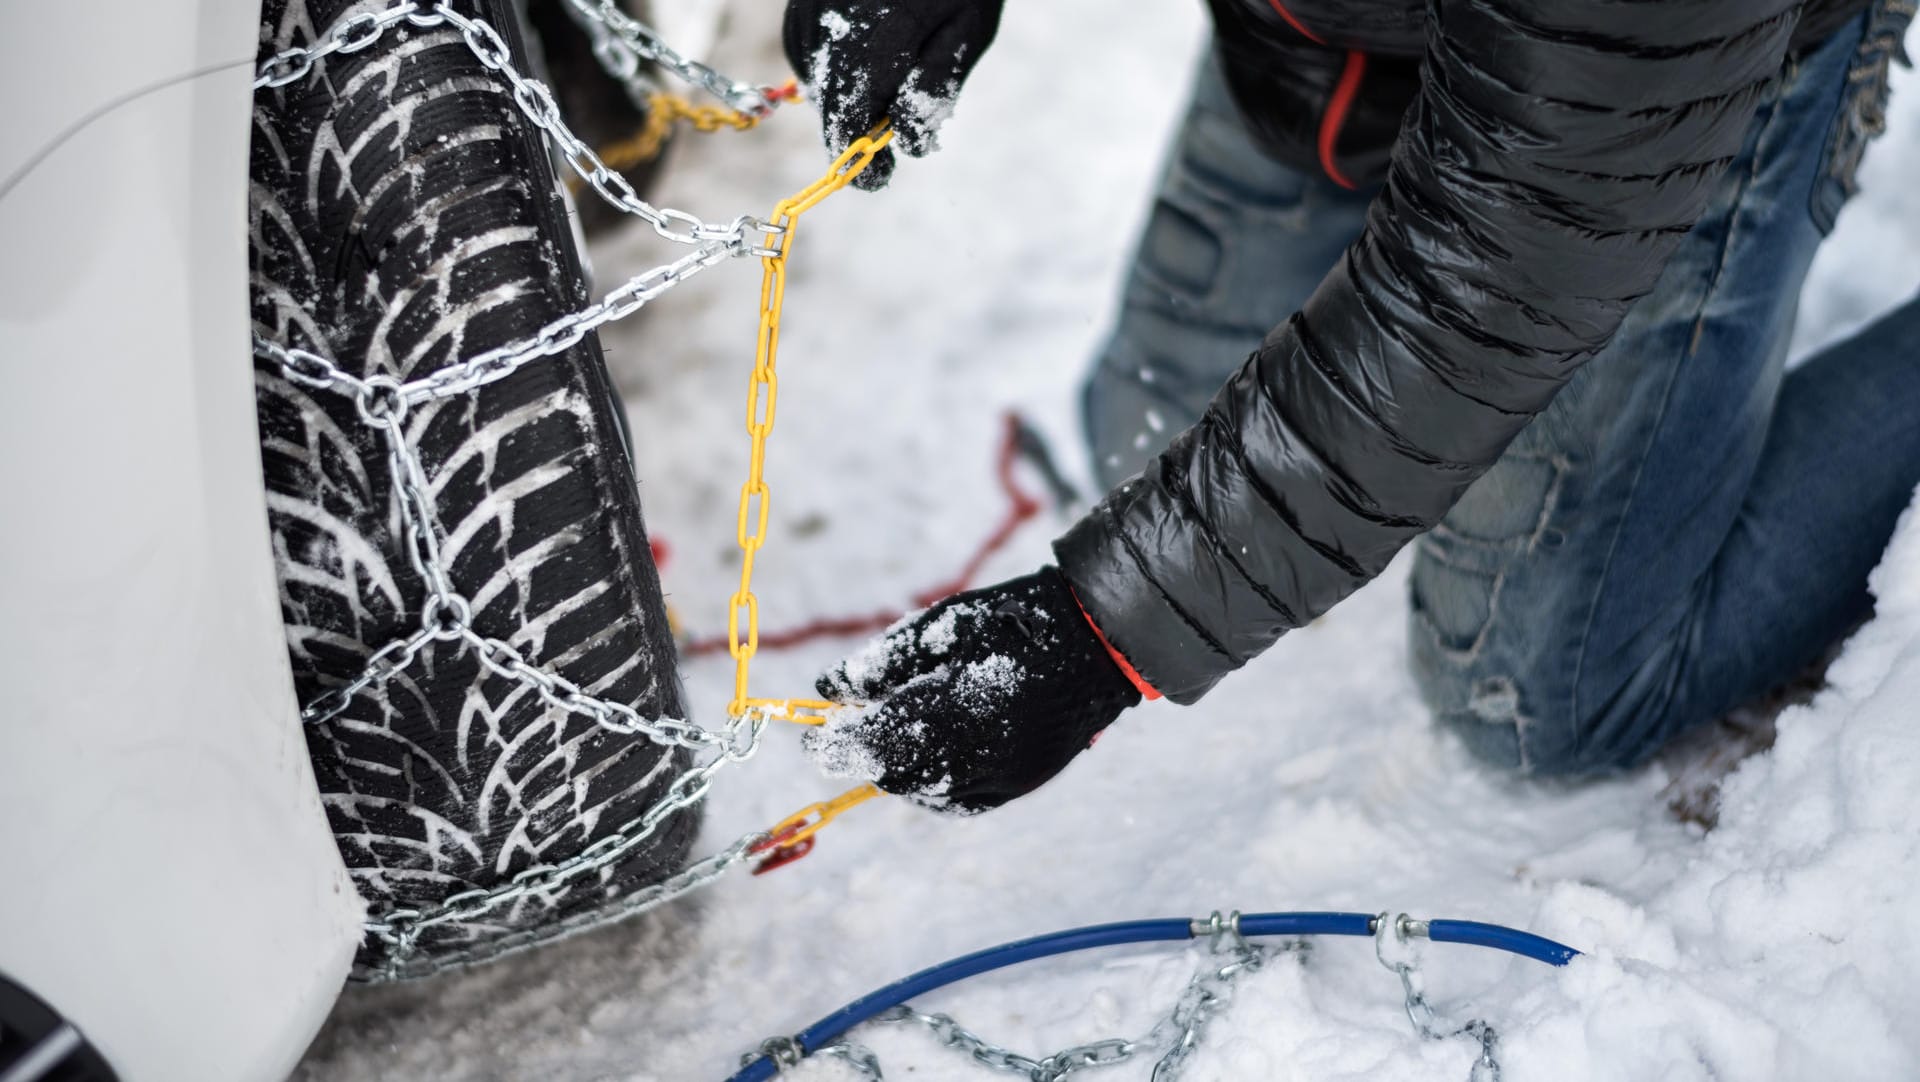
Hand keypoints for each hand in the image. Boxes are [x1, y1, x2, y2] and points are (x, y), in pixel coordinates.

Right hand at [782, 0, 1006, 190]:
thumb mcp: (968, 28)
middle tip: (887, 150)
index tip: (878, 180)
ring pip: (820, 85)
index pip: (850, 124)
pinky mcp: (800, 9)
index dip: (860, 162)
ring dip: (850, 100)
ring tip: (887, 88)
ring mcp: (808, 16)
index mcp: (874, 41)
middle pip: (831, 108)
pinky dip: (836, 70)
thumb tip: (906, 140)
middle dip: (858, 134)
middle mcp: (829, 29)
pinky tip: (867, 58)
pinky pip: (811, 58)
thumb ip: (935, 86)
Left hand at [806, 567, 1140, 813]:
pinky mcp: (1022, 783)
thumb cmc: (1014, 619)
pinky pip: (962, 800)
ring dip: (897, 770)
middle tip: (847, 731)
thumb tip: (828, 688)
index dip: (834, 744)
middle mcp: (978, 754)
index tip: (812, 735)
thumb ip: (882, 661)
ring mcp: (1004, 775)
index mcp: (953, 709)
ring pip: (927, 793)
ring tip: (889, 736)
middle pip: (895, 775)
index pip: (873, 743)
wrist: (1097, 638)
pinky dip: (934, 783)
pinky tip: (927, 754)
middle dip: (864, 755)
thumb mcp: (942, 625)